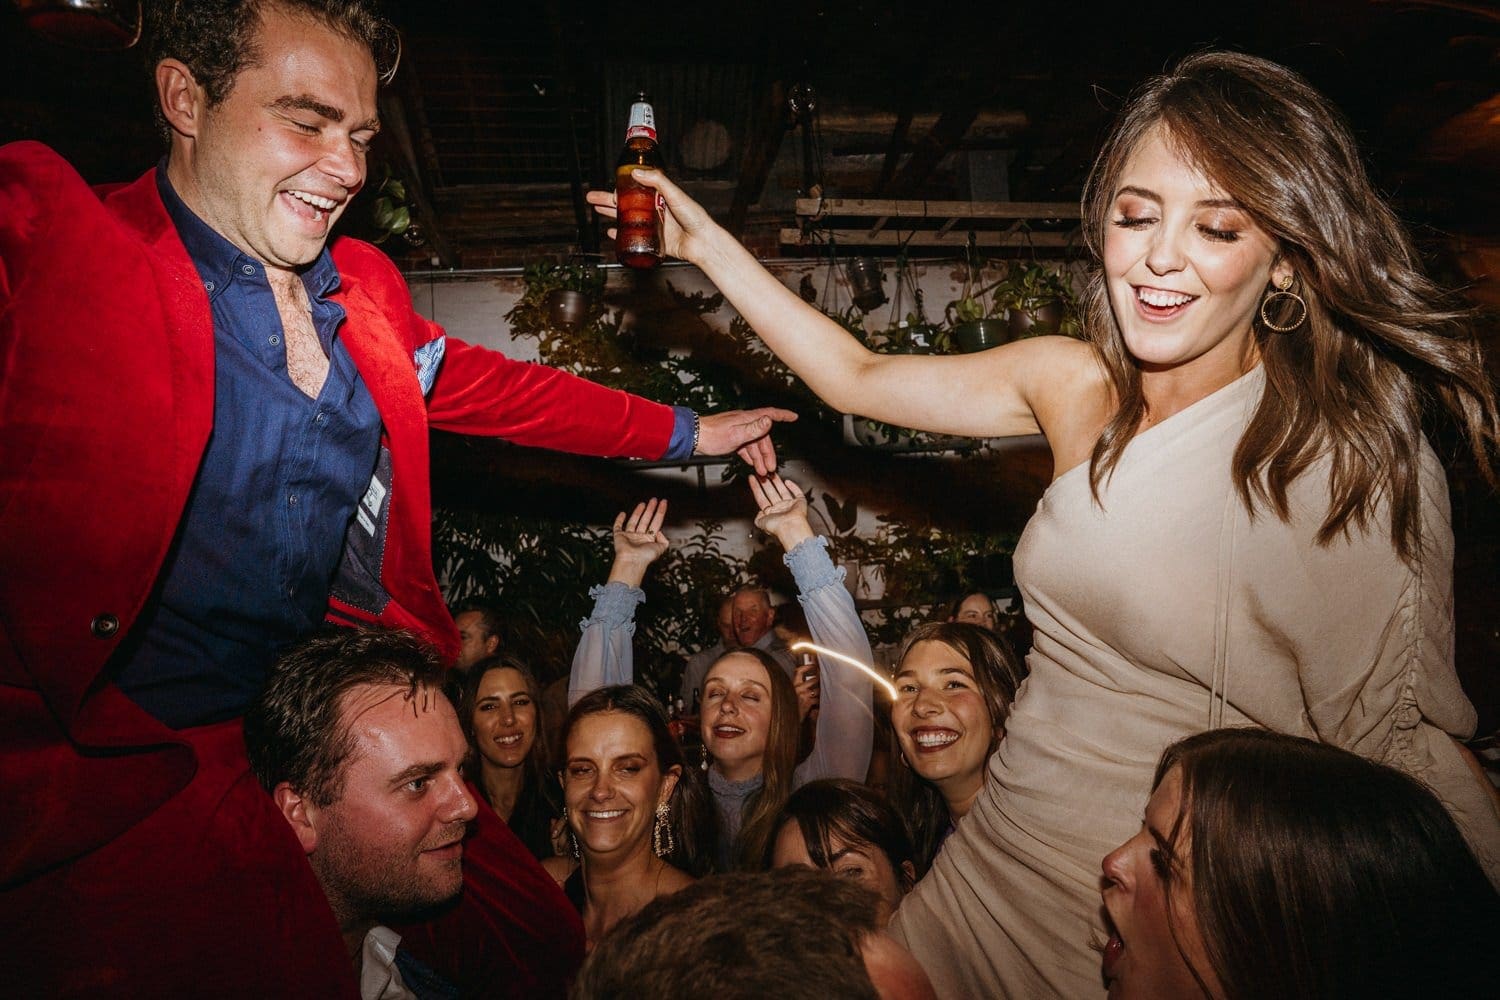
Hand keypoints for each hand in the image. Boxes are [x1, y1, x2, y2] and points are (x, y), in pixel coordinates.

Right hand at [585, 168, 719, 265]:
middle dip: (607, 200)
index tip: (609, 185)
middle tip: (591, 198)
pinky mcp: (653, 241)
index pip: (634, 189)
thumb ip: (658, 182)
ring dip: (611, 215)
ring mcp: (652, 226)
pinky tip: (610, 233)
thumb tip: (636, 172)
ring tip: (596, 211)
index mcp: (658, 196)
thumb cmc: (695, 217)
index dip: (620, 187)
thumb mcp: (675, 195)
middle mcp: (653, 210)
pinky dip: (621, 236)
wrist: (703, 242)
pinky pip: (633, 237)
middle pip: (625, 203)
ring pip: (626, 219)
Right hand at [607, 498, 668, 587]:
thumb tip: (659, 532)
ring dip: (638, 512)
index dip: (660, 512)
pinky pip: (618, 527)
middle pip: (646, 520)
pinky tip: (623, 513)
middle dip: (650, 509)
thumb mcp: (661, 548)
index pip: (656, 522)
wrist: (632, 561)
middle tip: (654, 500)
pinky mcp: (619, 536)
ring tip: (643, 503)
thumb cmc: (645, 557)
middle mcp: (640, 537)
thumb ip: (664, 540)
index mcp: (649, 539)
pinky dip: (619, 520)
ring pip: (634, 521)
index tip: (663, 502)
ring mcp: (629, 536)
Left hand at [698, 408, 797, 475]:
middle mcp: (744, 422)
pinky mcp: (731, 438)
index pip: (770, 414)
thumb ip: (754, 429)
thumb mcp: (736, 434)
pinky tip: (751, 464)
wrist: (694, 437)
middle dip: (769, 453)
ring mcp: (738, 430)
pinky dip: (750, 455)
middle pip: (763, 436)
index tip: (794, 417)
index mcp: (747, 419)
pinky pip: (745, 446)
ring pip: (754, 444)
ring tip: (762, 471)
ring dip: (759, 458)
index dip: (783, 415)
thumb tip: (770, 421)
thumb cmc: (712, 435)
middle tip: (771, 468)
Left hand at [750, 474, 814, 550]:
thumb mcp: (760, 523)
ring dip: (776, 482)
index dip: (756, 488)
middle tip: (761, 472)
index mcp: (771, 514)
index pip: (762, 498)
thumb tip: (758, 513)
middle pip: (771, 492)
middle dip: (765, 482)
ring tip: (771, 472)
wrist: (790, 528)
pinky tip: (787, 481)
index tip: (752, 479)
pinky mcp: (800, 503)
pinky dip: (793, 486)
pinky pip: (797, 492)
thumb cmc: (777, 528)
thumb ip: (757, 517)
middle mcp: (780, 509)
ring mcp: (790, 505)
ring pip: (782, 490)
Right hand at [794, 663, 819, 721]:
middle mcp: (797, 688)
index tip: (813, 666)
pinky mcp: (807, 703)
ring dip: (821, 693)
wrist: (786, 722)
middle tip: (824, 682)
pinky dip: (819, 702)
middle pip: (813, 679)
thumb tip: (808, 685)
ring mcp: (803, 695)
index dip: (807, 667)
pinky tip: (818, 705)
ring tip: (822, 696)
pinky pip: (818, 699)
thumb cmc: (789, 710)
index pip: (798, 671)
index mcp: (791, 685)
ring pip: (818, 689)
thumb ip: (797, 689)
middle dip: (820, 681)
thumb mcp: (790, 696)